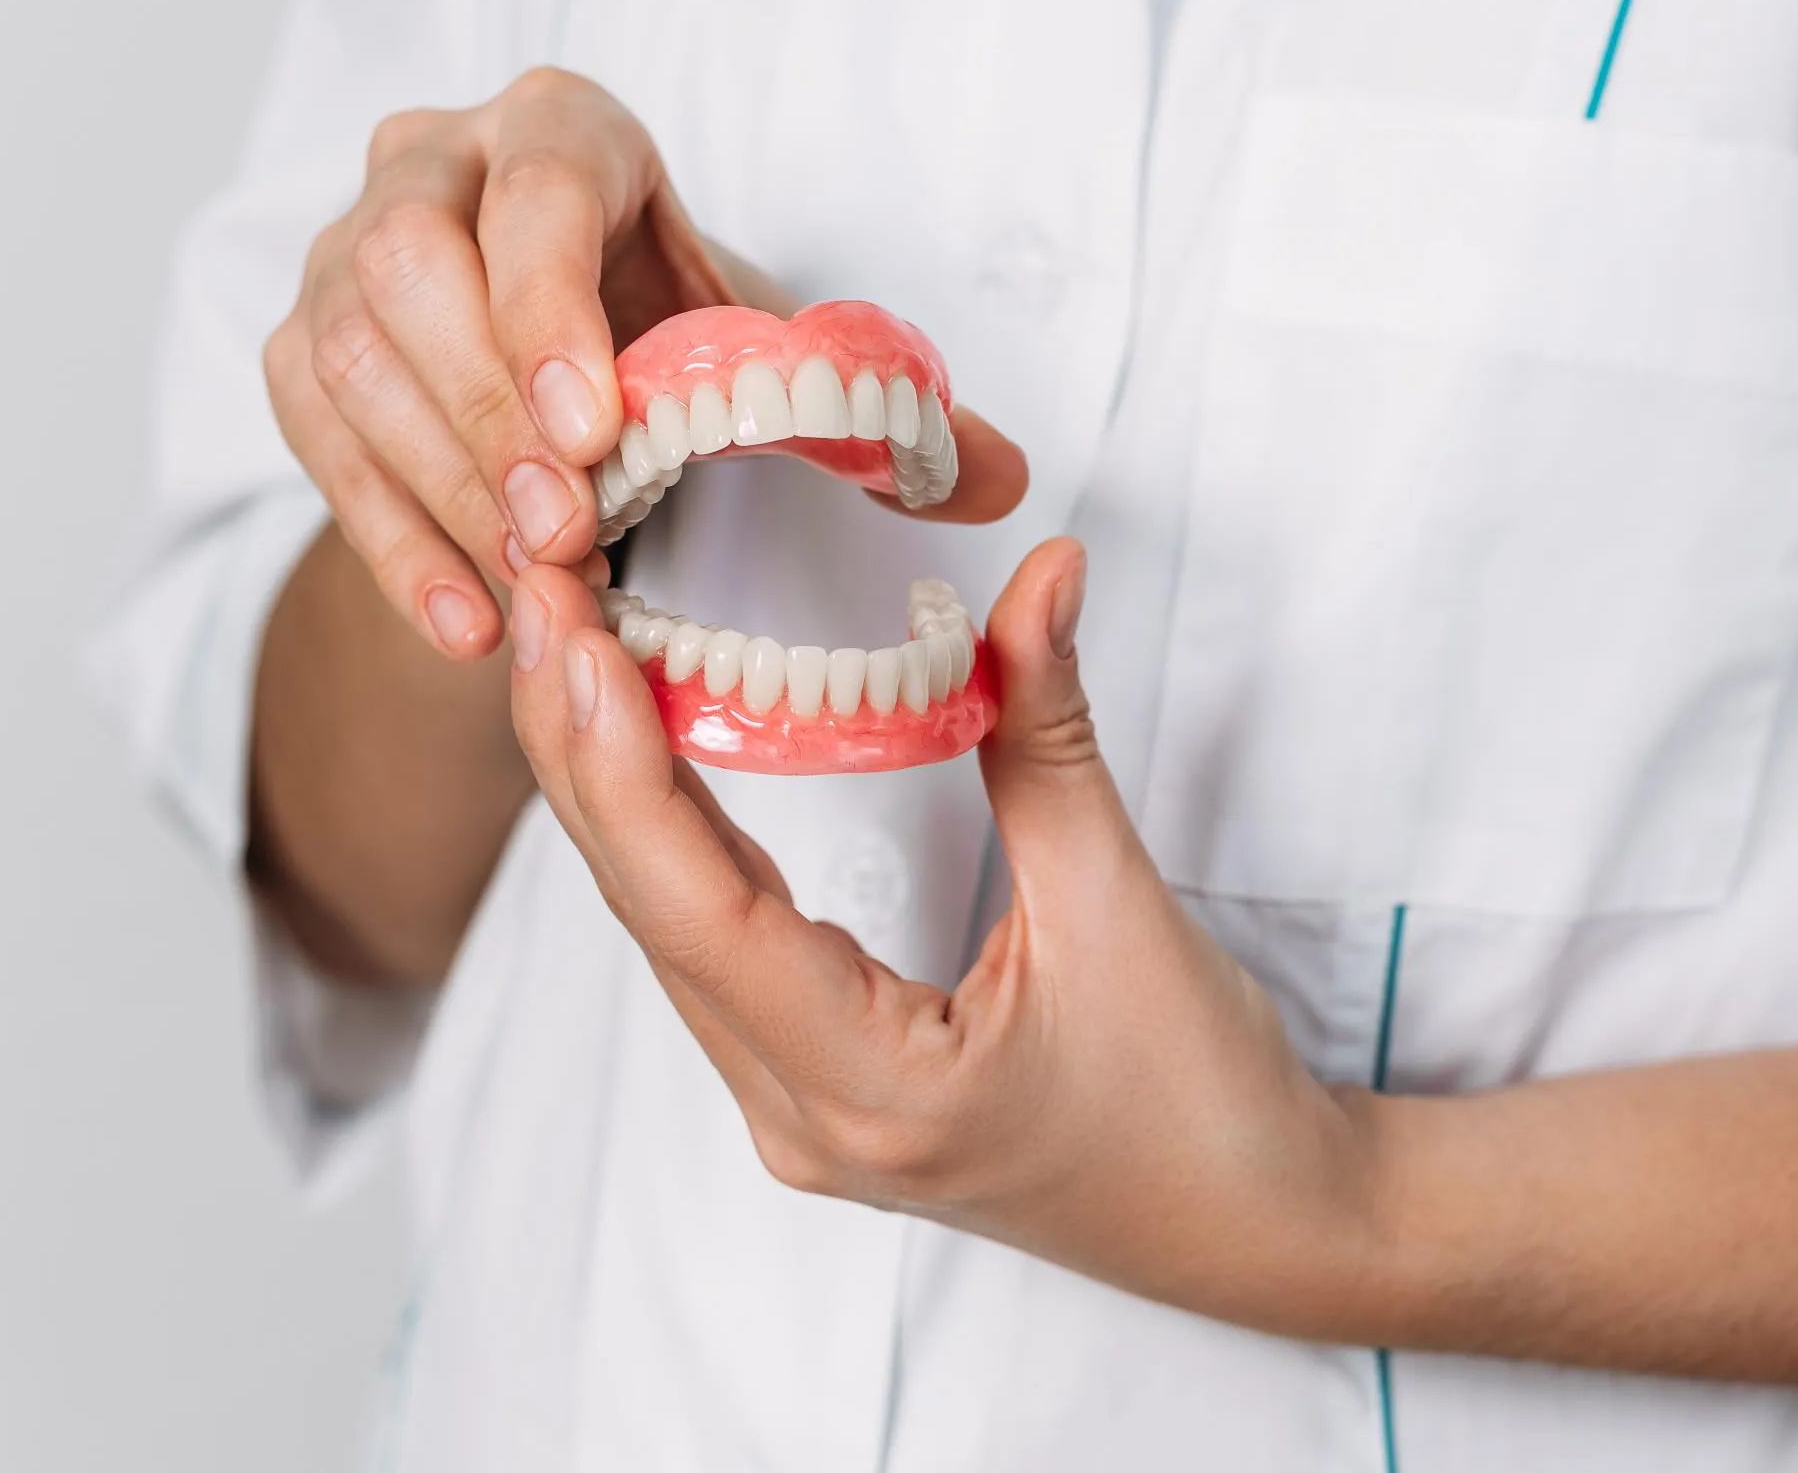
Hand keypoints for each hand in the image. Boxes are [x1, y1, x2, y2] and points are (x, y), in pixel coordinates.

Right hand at [264, 67, 736, 659]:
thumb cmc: (664, 324)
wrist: (579, 362)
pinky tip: (469, 622)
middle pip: (408, 264)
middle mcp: (428, 160)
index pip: (535, 192)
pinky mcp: (299, 345)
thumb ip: (772, 362)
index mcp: (557, 124)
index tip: (593, 431)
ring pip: (349, 357)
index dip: (551, 311)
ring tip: (530, 577)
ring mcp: (341, 250)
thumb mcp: (733, 322)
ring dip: (443, 486)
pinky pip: (317, 443)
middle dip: (488, 412)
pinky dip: (396, 546)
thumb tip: (850, 435)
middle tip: (561, 529)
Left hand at [504, 541, 1384, 1338]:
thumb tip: (1042, 573)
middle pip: (652, 917)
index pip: (703, 918)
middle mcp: (804, 1119)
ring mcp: (801, 1113)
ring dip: (609, 785)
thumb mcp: (1123, 904)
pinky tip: (639, 743)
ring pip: (665, 933)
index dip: (624, 770)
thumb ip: (1052, 734)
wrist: (1256, 1224)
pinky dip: (668, 836)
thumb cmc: (1201, 1099)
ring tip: (567, 637)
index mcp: (872, 1094)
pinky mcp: (818, 1087)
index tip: (574, 638)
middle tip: (542, 586)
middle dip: (581, 746)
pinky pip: (709, 949)